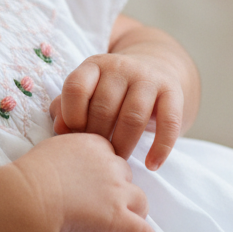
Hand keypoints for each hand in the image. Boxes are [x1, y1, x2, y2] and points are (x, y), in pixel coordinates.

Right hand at [17, 133, 160, 231]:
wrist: (31, 195)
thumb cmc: (32, 173)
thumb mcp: (51, 149)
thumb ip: (68, 152)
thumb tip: (65, 160)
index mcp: (94, 145)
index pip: (111, 154)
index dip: (105, 168)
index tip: (97, 177)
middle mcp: (110, 166)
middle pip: (126, 175)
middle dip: (119, 186)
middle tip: (107, 199)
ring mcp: (116, 193)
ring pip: (140, 200)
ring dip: (136, 209)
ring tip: (132, 219)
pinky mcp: (117, 219)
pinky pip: (140, 231)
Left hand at [50, 50, 185, 170]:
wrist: (154, 69)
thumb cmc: (110, 91)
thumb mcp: (86, 93)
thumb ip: (66, 108)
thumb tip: (60, 129)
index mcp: (94, 66)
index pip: (76, 88)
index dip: (71, 116)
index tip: (75, 135)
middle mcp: (120, 67)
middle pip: (104, 108)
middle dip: (98, 138)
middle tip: (97, 156)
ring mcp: (148, 77)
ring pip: (132, 118)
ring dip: (123, 146)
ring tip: (118, 161)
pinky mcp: (172, 91)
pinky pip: (168, 123)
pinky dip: (160, 148)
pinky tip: (151, 165)